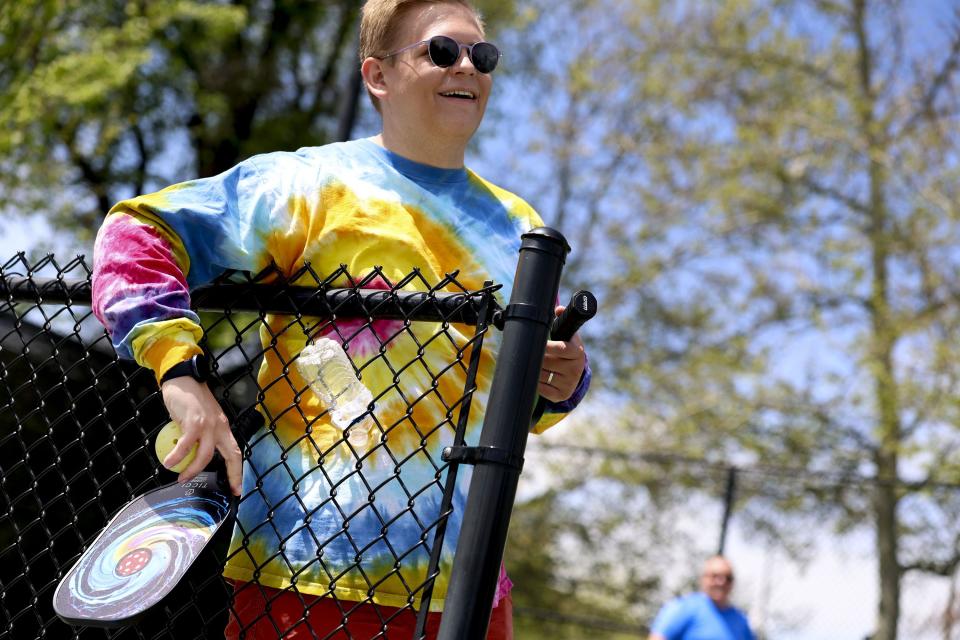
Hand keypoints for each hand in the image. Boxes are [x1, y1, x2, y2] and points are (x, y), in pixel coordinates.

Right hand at [160, 378, 242, 495]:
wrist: (183, 378)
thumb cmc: (189, 399)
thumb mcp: (200, 418)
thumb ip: (199, 435)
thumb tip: (190, 455)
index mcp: (222, 427)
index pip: (235, 452)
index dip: (237, 471)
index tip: (237, 489)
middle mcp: (220, 427)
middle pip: (231, 454)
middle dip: (232, 475)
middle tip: (225, 491)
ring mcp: (209, 424)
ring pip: (205, 454)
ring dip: (193, 470)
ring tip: (181, 478)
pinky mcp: (194, 421)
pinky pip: (186, 444)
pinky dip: (177, 456)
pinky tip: (169, 462)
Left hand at [538, 305, 586, 402]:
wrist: (576, 373)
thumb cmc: (568, 349)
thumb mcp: (568, 335)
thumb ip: (562, 319)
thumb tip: (558, 309)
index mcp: (577, 352)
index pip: (560, 348)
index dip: (546, 346)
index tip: (535, 341)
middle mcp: (575, 369)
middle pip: (546, 362)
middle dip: (536, 357)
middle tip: (529, 353)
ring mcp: (569, 383)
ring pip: (541, 375)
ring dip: (533, 368)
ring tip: (532, 363)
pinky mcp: (561, 395)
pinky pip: (540, 388)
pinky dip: (534, 382)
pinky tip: (535, 375)